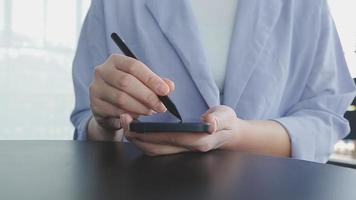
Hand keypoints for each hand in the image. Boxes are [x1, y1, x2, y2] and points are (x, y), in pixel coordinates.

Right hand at [89, 54, 174, 131]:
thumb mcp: (143, 84)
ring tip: (152, 111)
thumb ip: (157, 83)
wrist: (109, 109)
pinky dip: (130, 115)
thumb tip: (169, 86)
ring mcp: (96, 88)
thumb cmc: (129, 91)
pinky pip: (115, 111)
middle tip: (161, 106)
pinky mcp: (95, 105)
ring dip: (140, 107)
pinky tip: (139, 116)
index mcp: (116, 60)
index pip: (134, 66)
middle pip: (126, 82)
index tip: (165, 91)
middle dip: (147, 96)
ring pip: (121, 98)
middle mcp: (102, 71)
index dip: (151, 78)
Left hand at [121, 105, 242, 155]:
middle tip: (123, 120)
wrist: (229, 133)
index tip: (135, 122)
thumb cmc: (226, 123)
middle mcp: (186, 148)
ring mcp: (180, 149)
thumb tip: (209, 122)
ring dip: (137, 138)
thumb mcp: (226, 117)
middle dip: (137, 136)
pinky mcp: (176, 147)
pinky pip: (156, 146)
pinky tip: (136, 127)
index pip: (169, 138)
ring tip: (125, 122)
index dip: (150, 131)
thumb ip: (218, 119)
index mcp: (198, 141)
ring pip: (153, 149)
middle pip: (156, 147)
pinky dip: (143, 139)